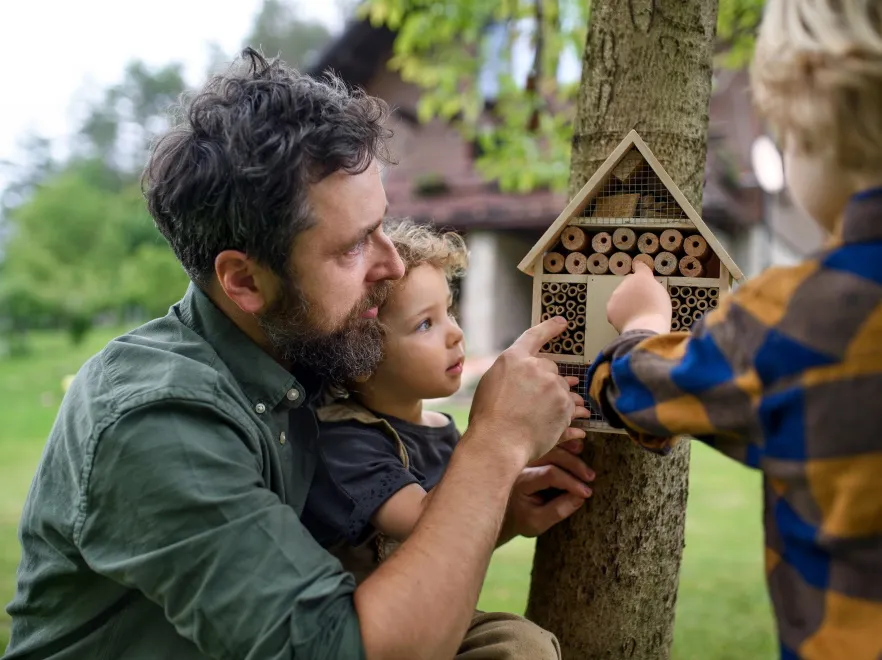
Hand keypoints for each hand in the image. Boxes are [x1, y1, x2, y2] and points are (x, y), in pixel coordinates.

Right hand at [468, 317, 588, 464]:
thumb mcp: (491, 386)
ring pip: (562, 387)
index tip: (562, 322)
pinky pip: (571, 406)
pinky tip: (554, 424)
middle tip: (536, 401)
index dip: (550, 328)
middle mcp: (536, 367)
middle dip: (547, 382)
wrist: (499, 442)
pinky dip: (566, 413)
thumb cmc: (488, 419)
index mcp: (513, 358)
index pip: (534, 336)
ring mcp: (552, 385)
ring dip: (557, 398)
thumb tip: (525, 378)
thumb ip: (510, 374)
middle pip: (550, 368)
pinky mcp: (565, 404)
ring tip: (544, 415)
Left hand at [500, 439, 594, 542]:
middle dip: (573, 464)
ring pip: (548, 445)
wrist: (503, 512)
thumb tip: (580, 497)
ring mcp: (525, 457)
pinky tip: (574, 441)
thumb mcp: (537, 523)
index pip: (550, 474)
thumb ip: (558, 511)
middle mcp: (521, 465)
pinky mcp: (529, 454)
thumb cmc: (520, 519)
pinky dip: (561, 440)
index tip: (586, 493)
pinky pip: (546, 444)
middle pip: (551, 455)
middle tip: (591, 476)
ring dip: (567, 447)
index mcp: (522, 481)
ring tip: (583, 450)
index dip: (571, 482)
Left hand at [607, 262, 671, 333]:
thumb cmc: (658, 312)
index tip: (638, 267)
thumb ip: (652, 287)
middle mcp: (627, 282)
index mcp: (643, 277)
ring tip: (636, 314)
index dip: (639, 269)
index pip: (640, 266)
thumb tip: (647, 288)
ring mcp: (616, 294)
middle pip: (629, 284)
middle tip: (642, 303)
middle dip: (633, 291)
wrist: (645, 326)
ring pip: (620, 296)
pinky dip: (619, 313)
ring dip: (625, 302)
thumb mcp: (661, 294)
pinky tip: (629, 320)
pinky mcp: (610, 307)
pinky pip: (614, 309)